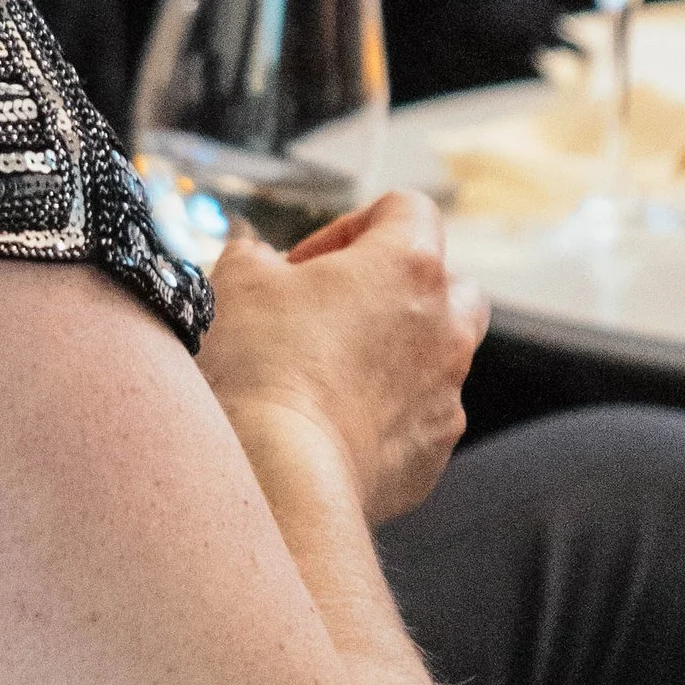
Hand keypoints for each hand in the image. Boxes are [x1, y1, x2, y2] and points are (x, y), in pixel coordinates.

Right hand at [198, 191, 487, 529]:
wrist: (282, 475)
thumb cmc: (262, 367)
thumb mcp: (237, 283)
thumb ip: (253, 255)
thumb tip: (256, 259)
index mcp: (408, 266)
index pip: (406, 209)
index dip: (351, 225)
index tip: (305, 265)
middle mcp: (446, 326)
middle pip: (447, 283)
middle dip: (396, 290)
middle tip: (334, 311)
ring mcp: (446, 394)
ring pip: (439, 355)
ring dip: (396, 353)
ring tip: (330, 372)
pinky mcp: (432, 452)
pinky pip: (419, 417)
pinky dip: (388, 415)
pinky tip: (332, 425)